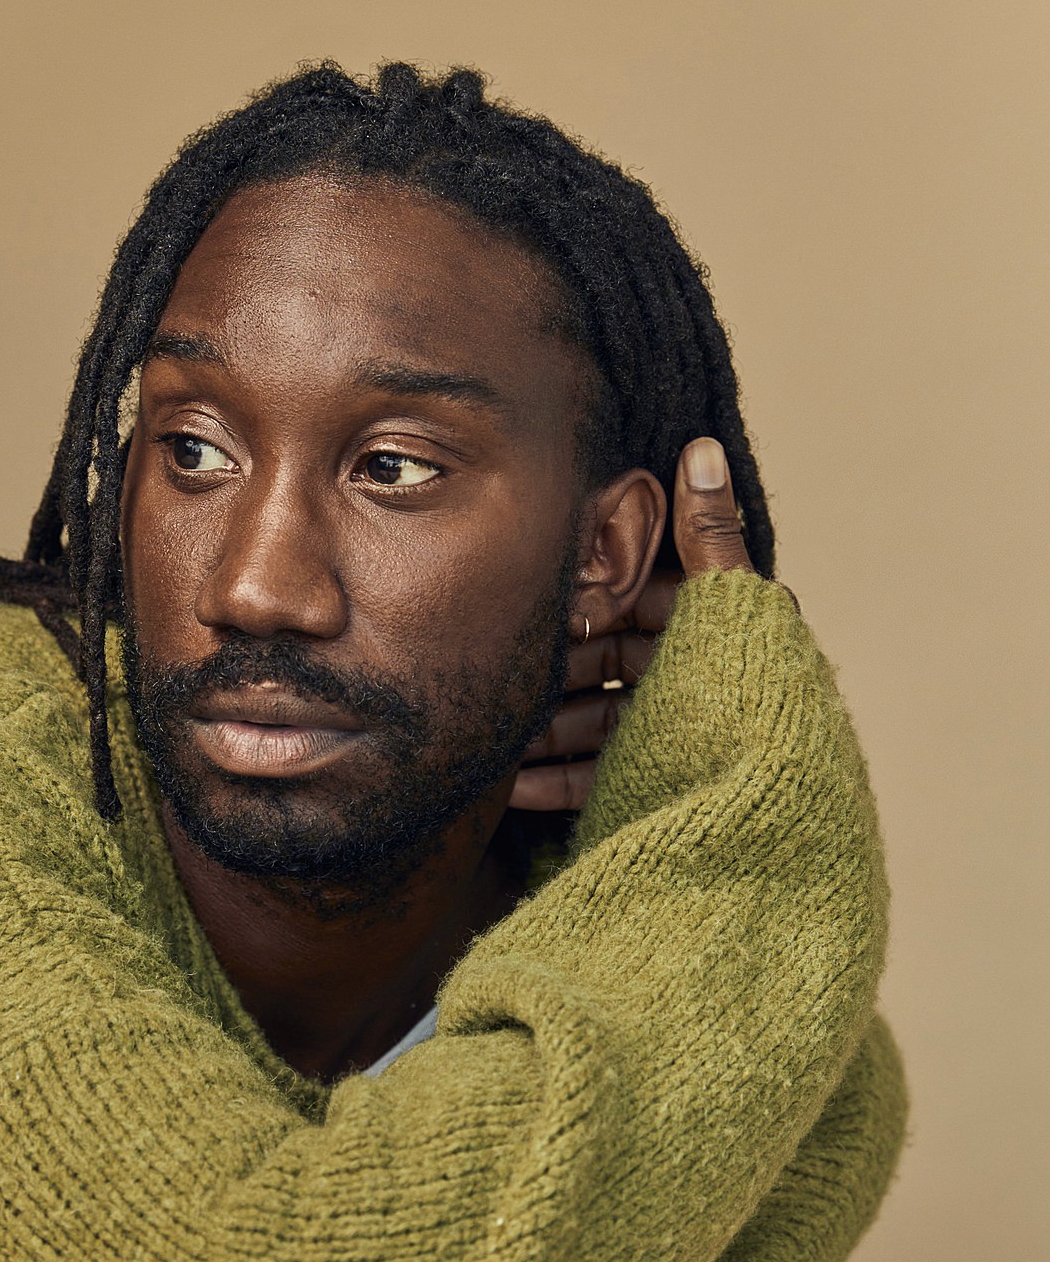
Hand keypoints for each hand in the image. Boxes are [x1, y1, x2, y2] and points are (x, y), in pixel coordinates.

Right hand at [510, 437, 752, 810]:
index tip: (539, 603)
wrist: (768, 813)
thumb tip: (703, 448)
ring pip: (594, 720)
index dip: (591, 601)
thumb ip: (709, 533)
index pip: (640, 601)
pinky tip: (511, 786)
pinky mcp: (659, 786)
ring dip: (542, 727)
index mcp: (715, 632)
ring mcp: (675, 737)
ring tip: (494, 733)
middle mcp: (695, 681)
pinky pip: (598, 778)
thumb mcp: (726, 605)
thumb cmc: (747, 700)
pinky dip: (554, 780)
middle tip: (500, 669)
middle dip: (553, 669)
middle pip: (608, 663)